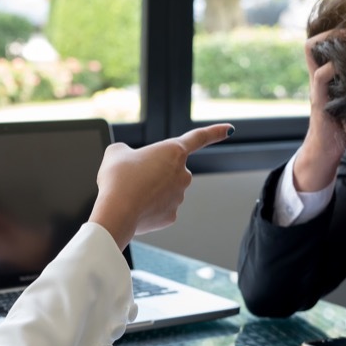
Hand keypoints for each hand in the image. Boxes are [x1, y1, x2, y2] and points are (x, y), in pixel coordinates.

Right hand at [89, 123, 233, 248]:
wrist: (116, 212)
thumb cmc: (118, 180)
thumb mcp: (116, 153)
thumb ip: (127, 151)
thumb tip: (129, 160)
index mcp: (173, 152)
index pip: (198, 138)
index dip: (215, 132)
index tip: (229, 129)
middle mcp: (183, 174)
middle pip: (170, 170)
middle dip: (154, 172)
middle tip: (132, 177)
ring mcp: (179, 197)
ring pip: (164, 190)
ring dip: (149, 190)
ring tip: (130, 193)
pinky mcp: (171, 216)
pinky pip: (160, 208)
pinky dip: (148, 208)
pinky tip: (135, 207)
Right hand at [293, 30, 345, 191]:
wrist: (327, 149)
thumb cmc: (344, 123)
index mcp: (326, 75)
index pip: (321, 44)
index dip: (333, 31)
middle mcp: (318, 77)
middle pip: (312, 42)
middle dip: (330, 31)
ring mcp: (316, 87)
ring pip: (312, 52)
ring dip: (330, 42)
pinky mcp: (318, 100)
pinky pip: (321, 77)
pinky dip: (333, 68)